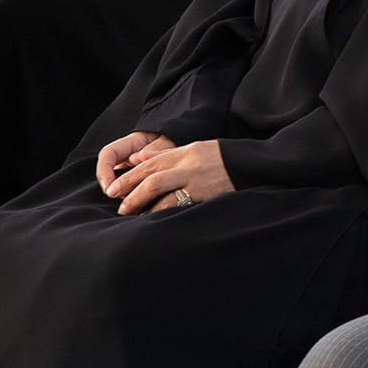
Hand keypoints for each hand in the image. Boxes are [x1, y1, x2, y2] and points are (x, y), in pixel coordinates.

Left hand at [102, 138, 232, 214]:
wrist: (253, 165)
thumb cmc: (223, 158)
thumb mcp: (195, 148)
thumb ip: (166, 154)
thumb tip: (138, 157)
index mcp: (185, 152)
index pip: (149, 164)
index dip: (128, 177)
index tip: (114, 189)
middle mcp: (188, 165)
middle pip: (151, 178)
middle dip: (131, 192)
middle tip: (120, 206)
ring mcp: (197, 181)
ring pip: (161, 191)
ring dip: (143, 204)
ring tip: (133, 214)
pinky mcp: (207, 196)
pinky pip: (179, 205)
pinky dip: (163, 212)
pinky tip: (155, 219)